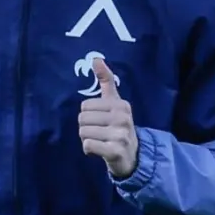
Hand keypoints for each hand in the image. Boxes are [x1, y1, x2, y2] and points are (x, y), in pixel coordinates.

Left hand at [78, 59, 138, 178]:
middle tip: (99, 133)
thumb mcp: (115, 103)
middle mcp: (122, 118)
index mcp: (121, 104)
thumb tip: (96, 59)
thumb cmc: (119, 126)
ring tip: (100, 141)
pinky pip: (88, 146)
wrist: (132, 156)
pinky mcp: (115, 151)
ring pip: (83, 132)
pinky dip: (89, 150)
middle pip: (82, 119)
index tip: (101, 121)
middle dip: (86, 128)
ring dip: (87, 139)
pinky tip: (99, 150)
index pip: (85, 106)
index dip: (88, 115)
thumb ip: (106, 81)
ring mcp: (120, 135)